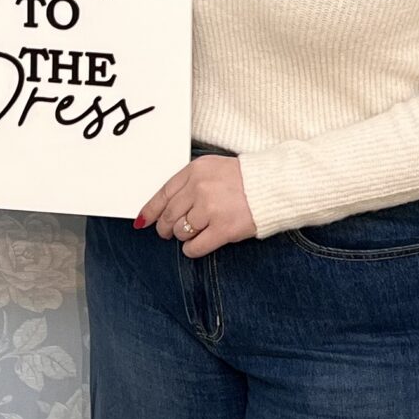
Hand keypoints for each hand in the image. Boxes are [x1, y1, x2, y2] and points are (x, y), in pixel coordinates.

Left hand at [138, 155, 255, 258]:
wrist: (275, 186)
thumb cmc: (245, 179)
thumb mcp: (213, 169)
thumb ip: (189, 184)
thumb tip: (161, 209)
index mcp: (195, 170)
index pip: (163, 194)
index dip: (151, 210)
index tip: (144, 220)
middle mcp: (200, 188)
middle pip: (168, 216)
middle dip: (166, 228)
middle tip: (171, 231)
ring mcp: (211, 209)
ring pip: (180, 232)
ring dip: (185, 236)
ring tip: (198, 230)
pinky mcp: (223, 229)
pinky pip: (194, 247)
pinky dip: (193, 249)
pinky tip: (200, 243)